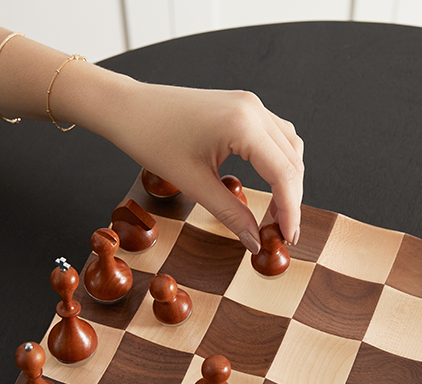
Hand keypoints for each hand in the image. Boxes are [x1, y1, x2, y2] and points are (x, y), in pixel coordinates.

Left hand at [76, 74, 303, 251]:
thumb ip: (231, 214)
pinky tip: (269, 182)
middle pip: (292, 161)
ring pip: (290, 147)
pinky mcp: (244, 106)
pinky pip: (276, 135)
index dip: (290, 210)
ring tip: (276, 211)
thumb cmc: (152, 139)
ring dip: (288, 180)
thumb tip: (255, 240)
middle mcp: (254, 109)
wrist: (129, 108)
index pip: (284, 174)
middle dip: (291, 199)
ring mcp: (251, 104)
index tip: (288, 237)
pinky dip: (279, 161)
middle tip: (281, 231)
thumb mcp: (194, 184)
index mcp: (243, 125)